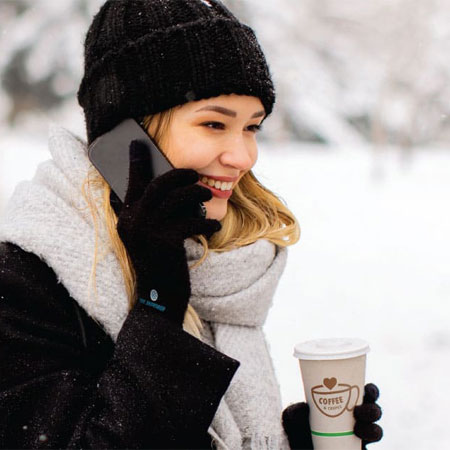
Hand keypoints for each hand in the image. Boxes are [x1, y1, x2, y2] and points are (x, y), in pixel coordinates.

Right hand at [112, 140, 221, 326]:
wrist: (158, 301)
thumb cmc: (158, 268)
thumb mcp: (149, 240)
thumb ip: (153, 217)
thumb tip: (174, 193)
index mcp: (126, 220)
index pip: (130, 183)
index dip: (135, 162)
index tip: (138, 143)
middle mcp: (131, 222)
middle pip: (157, 184)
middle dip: (179, 174)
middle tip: (194, 174)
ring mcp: (146, 231)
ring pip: (176, 198)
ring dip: (197, 194)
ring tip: (208, 198)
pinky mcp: (164, 242)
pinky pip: (191, 220)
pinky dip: (206, 222)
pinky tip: (212, 228)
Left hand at [281, 383, 382, 449]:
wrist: (300, 448)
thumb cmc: (299, 427)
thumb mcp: (293, 418)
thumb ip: (295, 412)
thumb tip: (304, 408)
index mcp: (346, 402)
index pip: (365, 393)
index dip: (371, 391)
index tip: (366, 390)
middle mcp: (356, 419)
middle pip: (374, 411)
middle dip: (372, 410)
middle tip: (358, 411)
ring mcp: (359, 438)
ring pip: (376, 432)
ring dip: (372, 430)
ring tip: (358, 430)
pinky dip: (367, 447)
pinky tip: (360, 445)